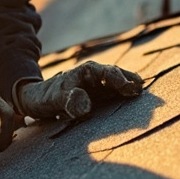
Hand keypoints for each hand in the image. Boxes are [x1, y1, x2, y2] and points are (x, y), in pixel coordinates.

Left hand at [15, 61, 143, 119]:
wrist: (38, 99)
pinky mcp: (100, 96)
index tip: (129, 88)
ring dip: (130, 88)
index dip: (119, 79)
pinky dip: (125, 96)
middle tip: (141, 89)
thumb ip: (68, 101)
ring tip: (141, 93)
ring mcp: (99, 86)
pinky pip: (115, 94)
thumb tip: (86, 107)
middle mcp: (95, 76)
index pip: (106, 72)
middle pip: (117, 76)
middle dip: (130, 81)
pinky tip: (133, 101)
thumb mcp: (54, 98)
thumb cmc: (46, 96)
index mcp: (86, 71)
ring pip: (118, 84)